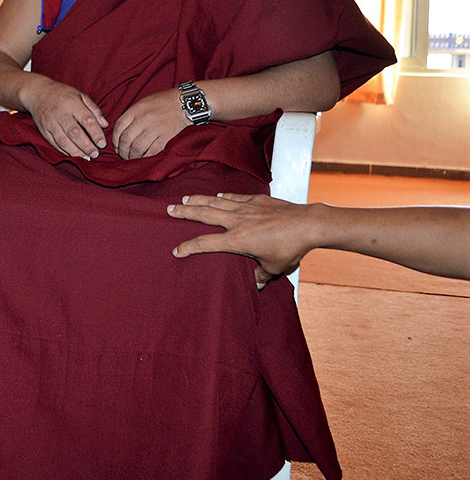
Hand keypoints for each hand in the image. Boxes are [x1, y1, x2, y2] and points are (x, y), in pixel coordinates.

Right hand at [23, 77, 107, 158]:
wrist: (37, 93)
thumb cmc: (63, 94)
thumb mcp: (80, 95)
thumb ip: (94, 109)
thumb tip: (105, 125)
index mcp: (72, 103)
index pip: (86, 120)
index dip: (96, 133)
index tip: (102, 144)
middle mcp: (60, 113)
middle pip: (74, 132)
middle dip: (86, 145)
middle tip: (95, 154)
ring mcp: (50, 122)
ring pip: (63, 140)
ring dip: (76, 151)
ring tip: (86, 158)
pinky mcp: (43, 130)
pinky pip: (54, 143)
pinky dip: (64, 151)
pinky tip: (73, 155)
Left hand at [112, 88, 189, 159]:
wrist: (188, 103)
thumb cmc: (165, 103)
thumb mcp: (145, 102)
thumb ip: (132, 115)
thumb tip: (121, 133)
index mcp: (137, 109)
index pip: (119, 126)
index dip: (115, 139)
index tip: (117, 145)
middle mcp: (144, 119)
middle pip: (126, 139)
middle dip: (122, 150)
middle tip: (123, 155)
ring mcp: (155, 129)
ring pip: (137, 148)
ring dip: (132, 156)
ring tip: (132, 158)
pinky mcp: (166, 138)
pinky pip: (151, 152)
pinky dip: (145, 157)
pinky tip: (144, 158)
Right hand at [168, 193, 310, 283]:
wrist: (308, 225)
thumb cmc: (291, 248)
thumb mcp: (274, 267)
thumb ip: (262, 275)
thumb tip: (257, 283)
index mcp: (237, 240)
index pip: (206, 243)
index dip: (188, 247)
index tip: (177, 251)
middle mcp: (237, 221)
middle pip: (204, 214)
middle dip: (185, 212)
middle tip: (170, 209)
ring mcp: (246, 208)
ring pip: (216, 202)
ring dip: (198, 200)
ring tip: (185, 199)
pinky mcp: (257, 200)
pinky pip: (234, 197)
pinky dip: (223, 197)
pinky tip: (218, 196)